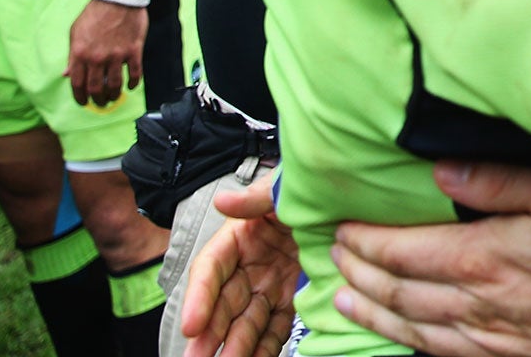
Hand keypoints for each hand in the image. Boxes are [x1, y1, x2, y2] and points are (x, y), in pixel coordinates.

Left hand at [65, 0, 146, 105]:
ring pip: (114, 84)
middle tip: (100, 102)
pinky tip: (131, 86)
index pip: (77, 84)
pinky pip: (134, 73)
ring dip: (114, 95)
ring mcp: (116, 55)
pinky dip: (133, 83)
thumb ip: (71, 56)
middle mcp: (96, 57)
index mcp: (79, 54)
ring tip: (114, 97)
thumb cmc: (94, 14)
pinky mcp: (133, 50)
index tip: (83, 102)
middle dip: (97, 100)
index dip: (79, 97)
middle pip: (96, 88)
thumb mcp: (75, 33)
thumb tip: (65, 74)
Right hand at [180, 174, 298, 356]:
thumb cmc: (304, 193)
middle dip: (209, 334)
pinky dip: (265, 349)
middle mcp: (246, 269)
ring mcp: (266, 288)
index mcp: (236, 240)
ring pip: (245, 324)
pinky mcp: (287, 302)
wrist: (339, 203)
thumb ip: (255, 198)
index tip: (191, 325)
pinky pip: (274, 329)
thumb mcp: (281, 190)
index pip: (210, 271)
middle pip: (223, 305)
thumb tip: (223, 200)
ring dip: (235, 347)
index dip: (199, 298)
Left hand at [332, 163, 530, 356]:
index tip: (339, 225)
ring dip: (371, 311)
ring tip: (344, 298)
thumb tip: (441, 172)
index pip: (401, 250)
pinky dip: (406, 342)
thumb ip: (501, 179)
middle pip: (396, 291)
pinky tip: (399, 335)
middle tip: (332, 255)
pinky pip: (440, 354)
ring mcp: (491, 339)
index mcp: (486, 258)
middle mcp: (478, 304)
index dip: (364, 239)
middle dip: (356, 273)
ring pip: (409, 328)